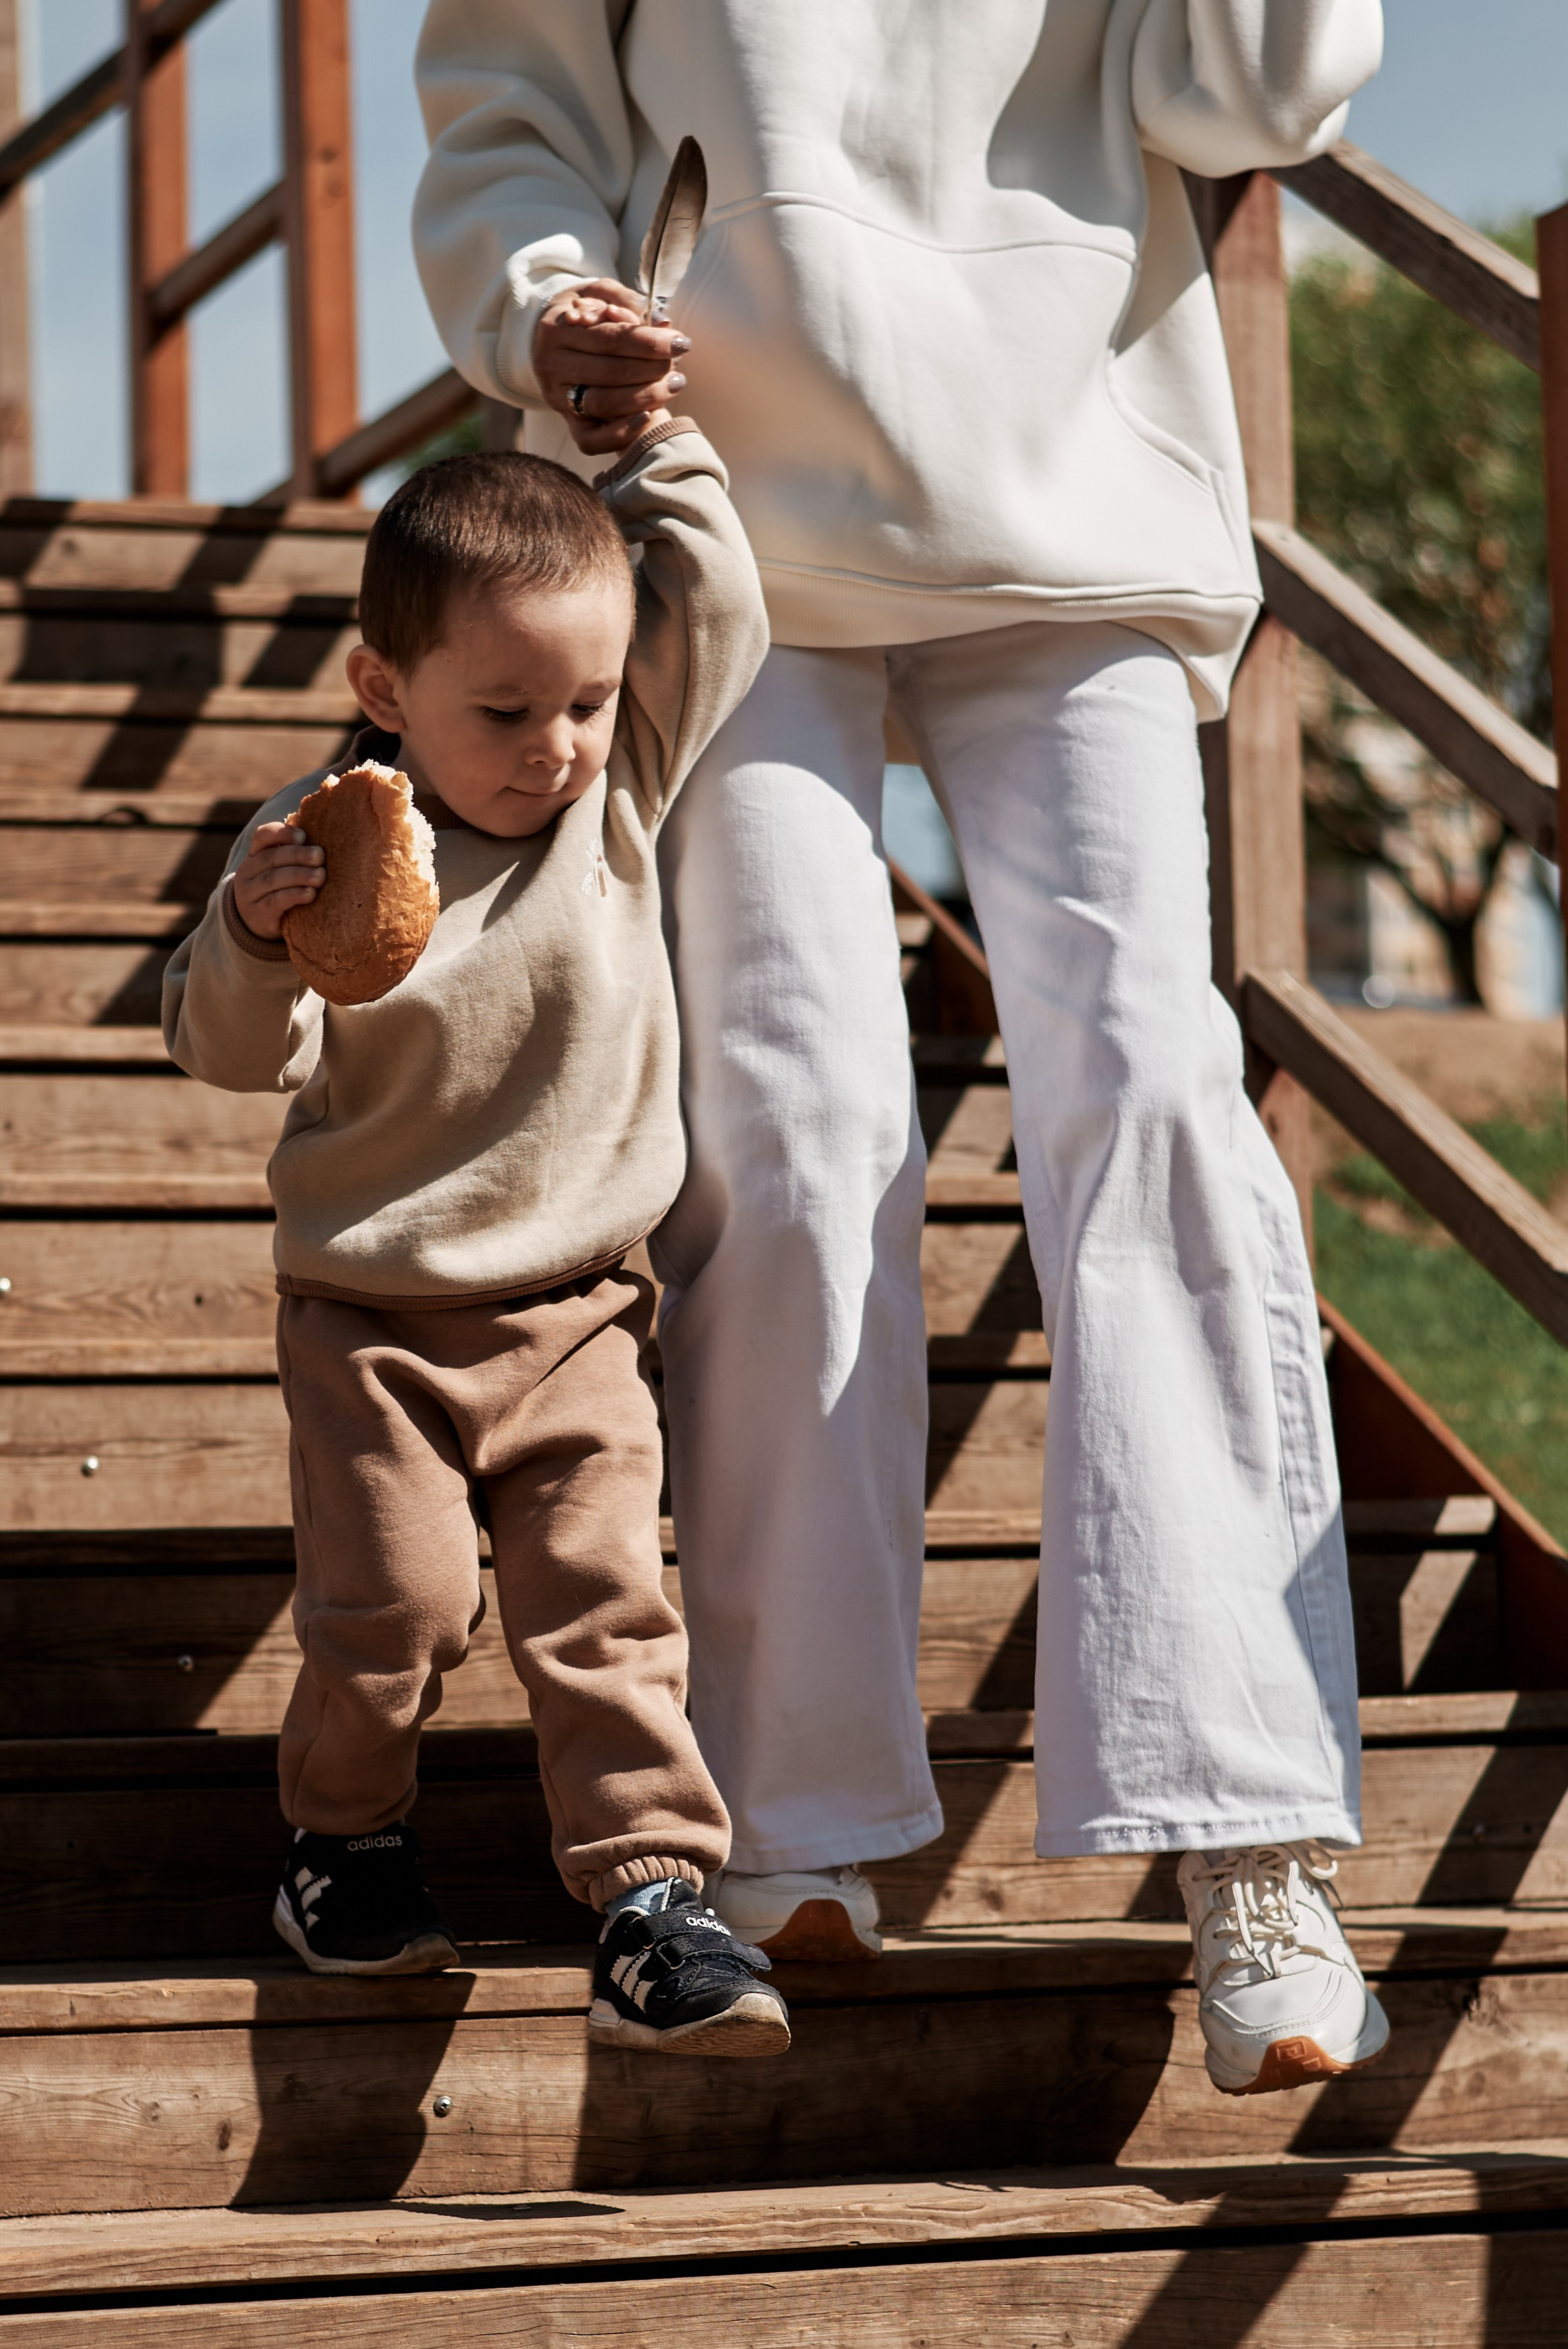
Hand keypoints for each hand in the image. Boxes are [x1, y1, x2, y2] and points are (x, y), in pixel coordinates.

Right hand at [232, 822, 323, 939]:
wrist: (257, 925)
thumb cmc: (278, 891)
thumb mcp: (279, 871)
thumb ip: (294, 856)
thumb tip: (322, 845)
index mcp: (254, 856)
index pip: (262, 836)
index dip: (282, 833)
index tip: (303, 836)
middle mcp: (248, 873)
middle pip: (271, 858)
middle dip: (298, 855)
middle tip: (320, 856)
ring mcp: (250, 894)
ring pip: (273, 879)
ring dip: (300, 875)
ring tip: (320, 876)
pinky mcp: (259, 915)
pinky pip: (276, 901)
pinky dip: (295, 895)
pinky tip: (310, 893)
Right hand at [533, 279, 689, 454]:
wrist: (552, 340)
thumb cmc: (584, 313)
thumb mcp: (600, 293)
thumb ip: (629, 302)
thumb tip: (663, 324)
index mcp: (557, 327)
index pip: (610, 337)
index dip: (648, 342)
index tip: (680, 341)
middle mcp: (551, 364)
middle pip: (609, 371)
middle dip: (651, 369)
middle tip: (676, 364)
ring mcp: (556, 397)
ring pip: (603, 403)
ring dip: (645, 397)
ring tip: (673, 385)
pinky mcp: (566, 422)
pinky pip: (591, 440)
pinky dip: (622, 433)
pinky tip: (648, 416)